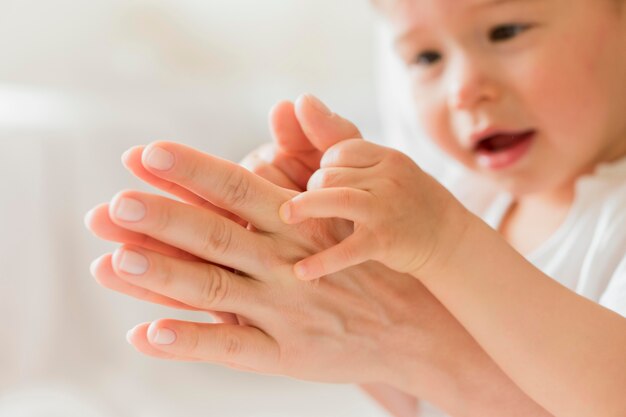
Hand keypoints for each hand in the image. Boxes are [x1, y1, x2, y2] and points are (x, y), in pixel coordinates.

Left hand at [86, 97, 550, 415]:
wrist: (423, 322)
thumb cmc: (378, 252)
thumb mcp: (356, 197)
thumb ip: (317, 149)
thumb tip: (290, 101)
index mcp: (301, 222)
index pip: (238, 188)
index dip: (192, 171)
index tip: (144, 155)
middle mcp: (290, 262)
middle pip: (218, 236)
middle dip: (164, 218)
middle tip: (111, 207)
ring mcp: (289, 310)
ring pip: (217, 291)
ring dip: (164, 276)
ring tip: (112, 262)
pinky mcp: (289, 353)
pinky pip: (233, 349)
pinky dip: (191, 343)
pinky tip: (147, 337)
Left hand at [279, 139, 470, 280]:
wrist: (449, 240)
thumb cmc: (407, 201)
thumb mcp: (383, 167)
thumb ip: (341, 140)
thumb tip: (301, 100)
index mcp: (386, 156)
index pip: (338, 151)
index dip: (325, 168)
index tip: (324, 185)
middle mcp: (388, 177)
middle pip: (330, 174)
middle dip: (313, 191)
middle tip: (312, 208)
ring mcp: (387, 208)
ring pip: (334, 197)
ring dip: (304, 207)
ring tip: (283, 216)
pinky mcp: (386, 241)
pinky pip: (347, 249)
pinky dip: (322, 261)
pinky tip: (300, 271)